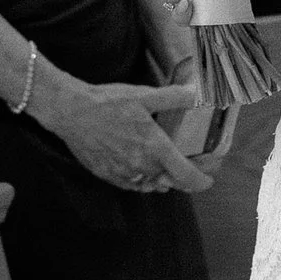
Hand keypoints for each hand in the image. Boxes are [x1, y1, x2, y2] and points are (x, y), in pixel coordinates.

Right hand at [33, 68, 204, 194]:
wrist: (71, 112)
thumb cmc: (108, 103)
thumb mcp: (144, 95)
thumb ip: (174, 97)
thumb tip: (196, 93)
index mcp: (155, 148)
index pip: (187, 176)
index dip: (202, 181)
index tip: (209, 179)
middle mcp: (141, 166)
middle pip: (172, 183)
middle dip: (185, 177)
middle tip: (191, 166)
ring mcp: (123, 174)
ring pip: (152, 185)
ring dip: (163, 179)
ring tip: (168, 167)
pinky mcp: (108, 175)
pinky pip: (132, 185)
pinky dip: (143, 180)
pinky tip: (142, 169)